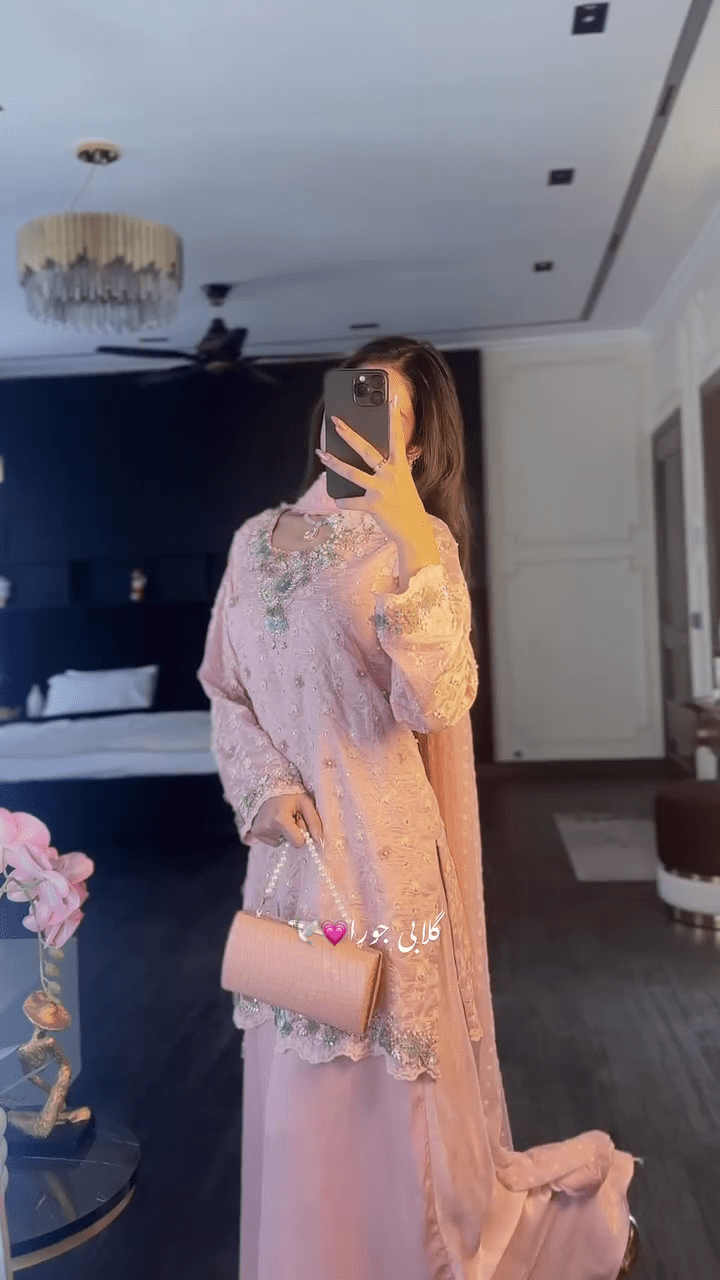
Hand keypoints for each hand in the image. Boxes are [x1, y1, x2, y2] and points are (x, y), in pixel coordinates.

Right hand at [249, 793, 323, 849]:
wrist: (268, 787)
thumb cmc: (289, 794)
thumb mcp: (305, 803)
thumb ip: (315, 822)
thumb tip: (321, 842)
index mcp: (280, 819)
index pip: (298, 842)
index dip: (302, 834)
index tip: (299, 821)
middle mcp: (267, 827)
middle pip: (290, 842)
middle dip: (294, 832)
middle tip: (290, 817)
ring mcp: (259, 831)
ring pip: (282, 842)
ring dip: (285, 832)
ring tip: (282, 817)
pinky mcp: (255, 833)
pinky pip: (273, 840)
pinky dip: (277, 833)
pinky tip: (275, 821)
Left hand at [316, 399, 428, 545]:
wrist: (414, 528)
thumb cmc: (405, 502)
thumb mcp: (403, 480)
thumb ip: (390, 466)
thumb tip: (369, 455)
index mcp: (399, 465)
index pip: (396, 437)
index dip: (393, 418)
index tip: (391, 400)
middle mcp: (391, 474)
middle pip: (366, 450)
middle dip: (349, 435)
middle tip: (336, 422)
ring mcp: (382, 490)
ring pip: (353, 473)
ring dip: (334, 463)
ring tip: (321, 454)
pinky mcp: (374, 506)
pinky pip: (351, 501)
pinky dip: (342, 501)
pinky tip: (336, 500)